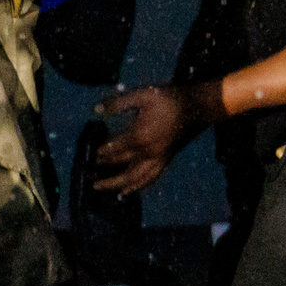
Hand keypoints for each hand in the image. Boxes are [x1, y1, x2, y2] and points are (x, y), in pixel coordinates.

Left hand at [92, 83, 217, 193]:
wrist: (197, 107)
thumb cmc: (169, 99)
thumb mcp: (143, 95)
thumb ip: (118, 103)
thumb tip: (96, 109)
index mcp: (140, 136)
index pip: (114, 149)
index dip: (100, 152)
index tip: (88, 155)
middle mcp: (148, 152)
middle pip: (121, 166)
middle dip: (104, 171)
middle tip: (88, 176)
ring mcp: (158, 159)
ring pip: (135, 178)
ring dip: (117, 184)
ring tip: (101, 188)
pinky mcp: (166, 160)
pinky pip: (150, 178)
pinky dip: (138, 186)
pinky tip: (128, 190)